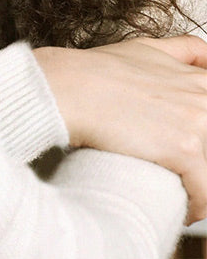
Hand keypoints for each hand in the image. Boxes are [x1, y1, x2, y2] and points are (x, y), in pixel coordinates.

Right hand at [35, 36, 206, 223]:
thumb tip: (204, 54)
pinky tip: (183, 210)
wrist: (66, 87)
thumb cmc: (93, 71)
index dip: (201, 135)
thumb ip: (181, 50)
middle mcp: (204, 98)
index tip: (192, 149)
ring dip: (201, 186)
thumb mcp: (143, 48)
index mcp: (198, 80)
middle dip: (201, 161)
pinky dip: (197, 207)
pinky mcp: (185, 149)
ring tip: (184, 197)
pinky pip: (205, 193)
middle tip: (182, 172)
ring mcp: (198, 123)